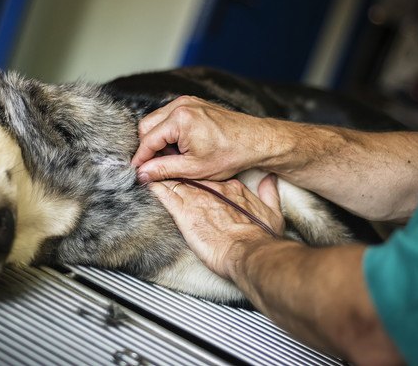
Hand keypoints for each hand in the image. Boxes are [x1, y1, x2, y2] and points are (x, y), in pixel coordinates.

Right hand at [132, 96, 266, 182]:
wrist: (256, 141)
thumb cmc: (231, 154)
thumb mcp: (194, 169)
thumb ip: (164, 169)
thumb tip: (142, 174)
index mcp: (180, 119)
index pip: (147, 140)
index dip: (141, 159)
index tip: (136, 173)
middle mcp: (181, 105)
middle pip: (147, 126)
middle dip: (149, 148)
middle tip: (158, 166)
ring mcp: (187, 101)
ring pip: (157, 120)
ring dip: (159, 139)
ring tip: (174, 158)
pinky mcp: (193, 103)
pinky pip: (170, 116)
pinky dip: (170, 131)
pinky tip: (182, 147)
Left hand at [149, 175, 284, 279]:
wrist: (249, 251)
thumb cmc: (261, 237)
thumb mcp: (272, 211)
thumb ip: (269, 193)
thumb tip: (269, 179)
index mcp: (231, 189)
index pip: (210, 177)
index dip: (199, 176)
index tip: (193, 176)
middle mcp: (212, 190)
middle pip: (190, 176)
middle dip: (177, 172)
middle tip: (165, 167)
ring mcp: (197, 199)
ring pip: (175, 181)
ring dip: (162, 176)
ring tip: (149, 170)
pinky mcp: (184, 213)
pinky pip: (164, 195)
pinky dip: (153, 187)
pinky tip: (145, 182)